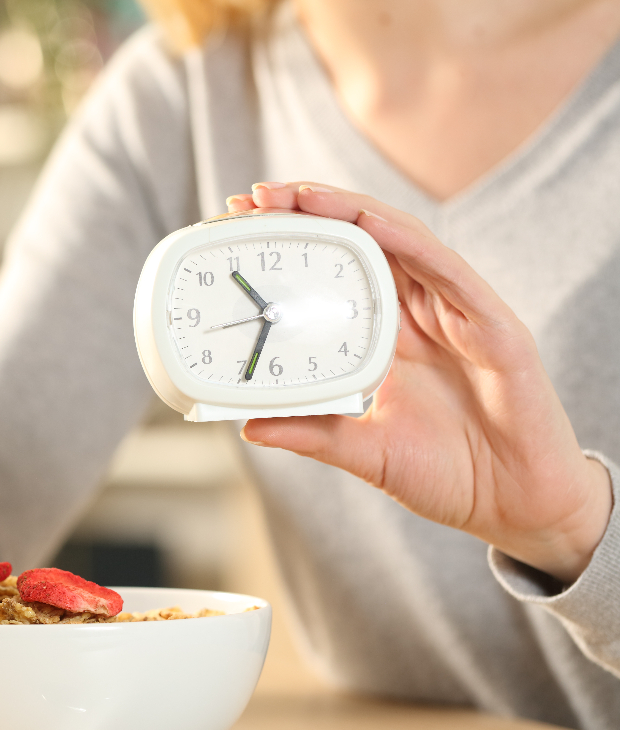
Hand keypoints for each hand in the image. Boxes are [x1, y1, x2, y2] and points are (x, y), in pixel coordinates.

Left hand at [224, 183, 611, 582]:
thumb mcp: (362, 451)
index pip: (338, 271)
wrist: (515, 506)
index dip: (296, 244)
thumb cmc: (449, 474)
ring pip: (402, 241)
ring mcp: (457, 314)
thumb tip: (248, 426)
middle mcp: (421, 314)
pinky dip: (407, 241)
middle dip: (311, 211)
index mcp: (390, 337)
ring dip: (350, 211)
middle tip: (256, 196)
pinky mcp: (493, 325)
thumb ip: (310, 433)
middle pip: (363, 242)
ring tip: (300, 196)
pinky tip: (371, 222)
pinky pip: (448, 271)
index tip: (242, 224)